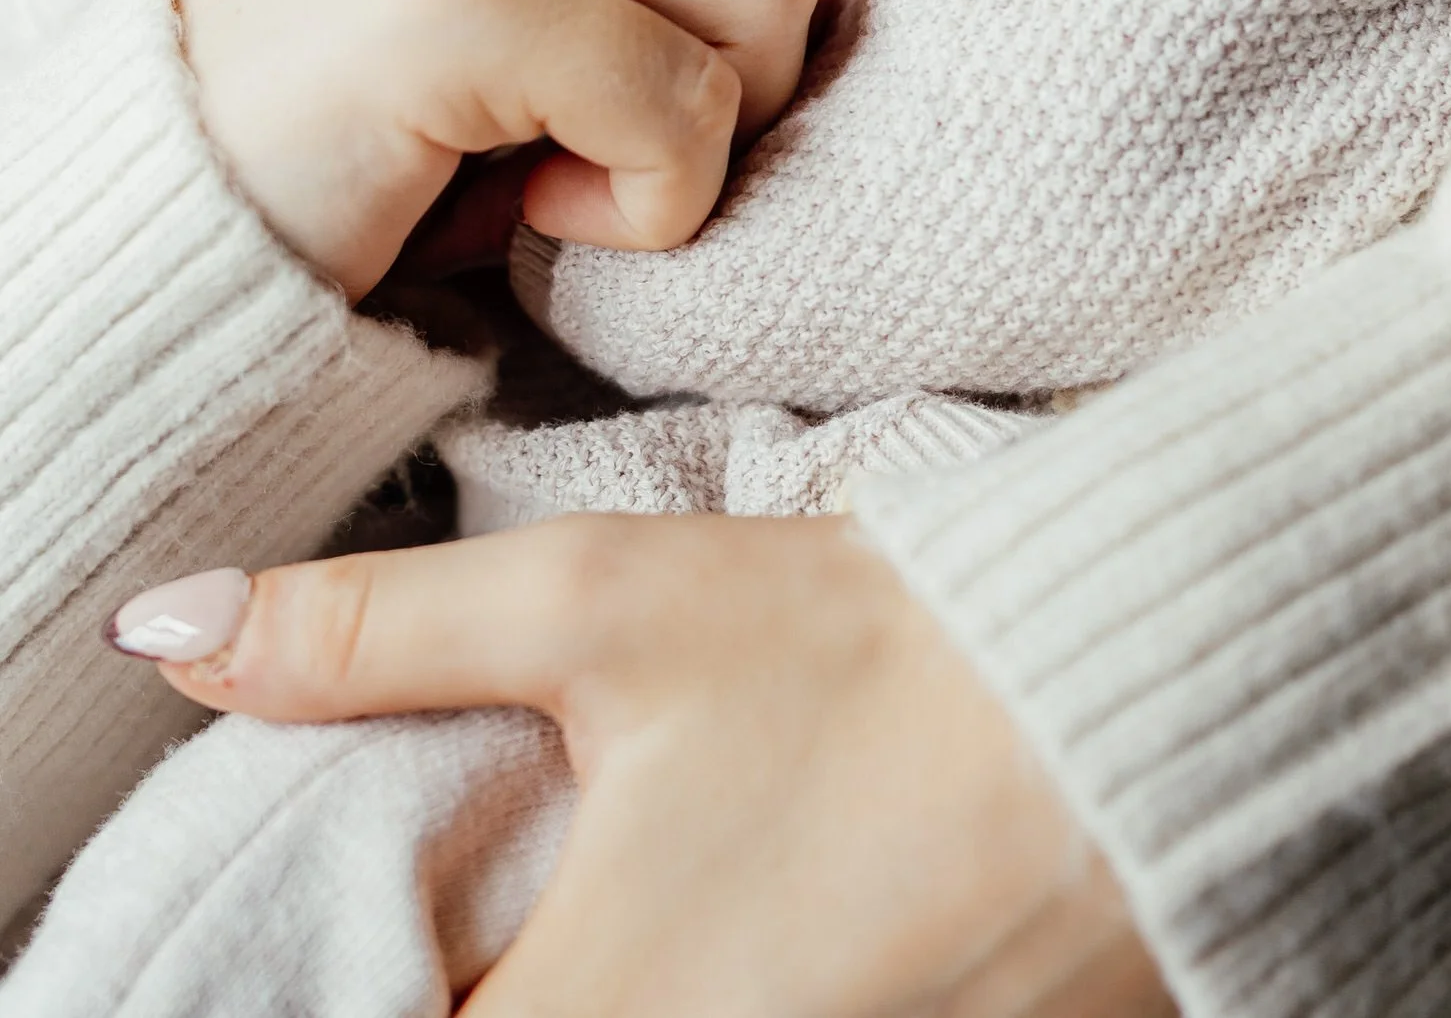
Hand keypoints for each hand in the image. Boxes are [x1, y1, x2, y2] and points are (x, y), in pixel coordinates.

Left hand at [125, 518, 1175, 1016]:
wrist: (1134, 718)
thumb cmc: (873, 662)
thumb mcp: (609, 610)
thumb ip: (375, 631)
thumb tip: (178, 637)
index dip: (346, 990)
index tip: (388, 909)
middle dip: (468, 979)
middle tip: (503, 890)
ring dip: (589, 990)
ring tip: (624, 896)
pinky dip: (690, 1001)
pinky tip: (727, 923)